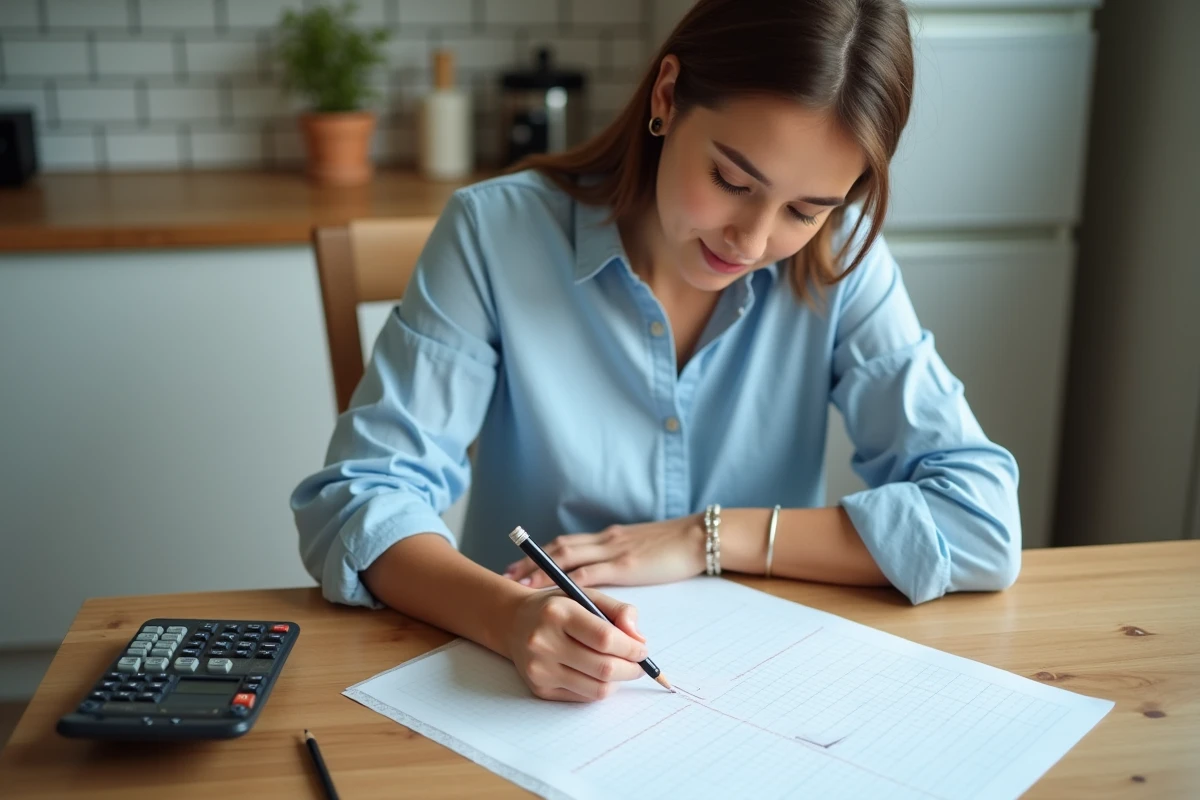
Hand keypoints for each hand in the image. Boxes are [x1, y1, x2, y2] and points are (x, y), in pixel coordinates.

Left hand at [503, 516, 706, 588]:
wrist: (698, 537)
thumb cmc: (674, 548)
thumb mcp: (640, 551)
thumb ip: (620, 561)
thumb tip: (604, 582)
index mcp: (608, 538)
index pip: (567, 544)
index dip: (541, 555)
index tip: (518, 566)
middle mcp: (605, 541)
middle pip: (558, 549)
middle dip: (531, 563)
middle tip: (507, 577)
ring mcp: (613, 551)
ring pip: (567, 558)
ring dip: (541, 572)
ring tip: (520, 585)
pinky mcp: (625, 564)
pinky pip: (591, 574)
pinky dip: (570, 585)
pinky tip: (555, 595)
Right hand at [506, 588, 647, 701]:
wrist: (514, 622)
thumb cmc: (557, 608)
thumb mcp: (586, 596)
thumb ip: (618, 611)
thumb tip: (639, 639)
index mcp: (557, 613)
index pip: (605, 638)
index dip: (631, 648)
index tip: (643, 649)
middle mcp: (543, 642)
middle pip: (603, 668)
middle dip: (631, 668)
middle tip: (639, 664)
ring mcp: (539, 669)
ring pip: (597, 688)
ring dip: (618, 681)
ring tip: (621, 668)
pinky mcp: (539, 688)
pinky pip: (583, 697)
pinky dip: (599, 687)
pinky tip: (599, 674)